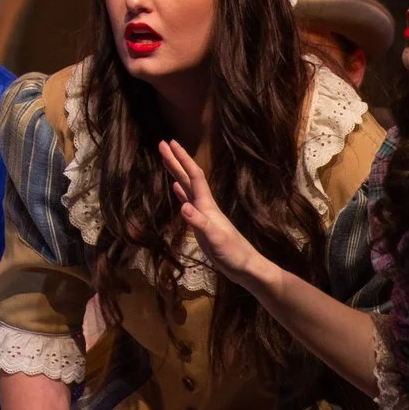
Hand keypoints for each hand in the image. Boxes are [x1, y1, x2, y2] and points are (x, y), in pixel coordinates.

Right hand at [160, 139, 268, 287]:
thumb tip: (183, 205)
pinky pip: (188, 202)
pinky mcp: (201, 224)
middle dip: (176, 160)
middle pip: (188, 178)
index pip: (193, 176)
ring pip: (186, 187)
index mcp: (207, 205)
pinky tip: (176, 188)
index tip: (169, 143)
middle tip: (162, 144)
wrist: (246, 267)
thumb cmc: (233, 253)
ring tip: (166, 161)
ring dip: (176, 173)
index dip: (182, 159)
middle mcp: (204, 205)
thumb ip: (199, 222)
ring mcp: (203, 214)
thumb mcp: (214, 238)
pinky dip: (180, 193)